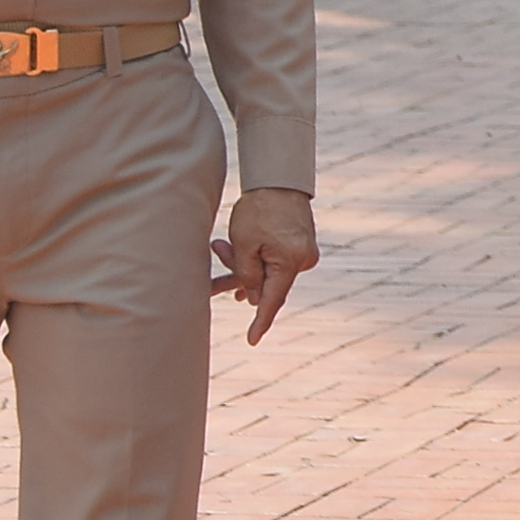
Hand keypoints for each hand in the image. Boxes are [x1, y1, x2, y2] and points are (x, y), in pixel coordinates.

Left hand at [209, 188, 317, 341]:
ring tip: (220, 246)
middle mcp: (303, 261)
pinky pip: (275, 260)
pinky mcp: (300, 245)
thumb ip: (246, 275)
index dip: (261, 321)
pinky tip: (239, 252)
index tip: (252, 340)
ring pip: (269, 271)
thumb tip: (252, 299)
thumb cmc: (260, 209)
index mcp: (291, 262)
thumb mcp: (244, 244)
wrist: (279, 179)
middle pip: (267, 283)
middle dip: (239, 276)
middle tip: (215, 262)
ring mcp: (304, 253)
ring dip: (245, 264)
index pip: (273, 299)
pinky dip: (257, 258)